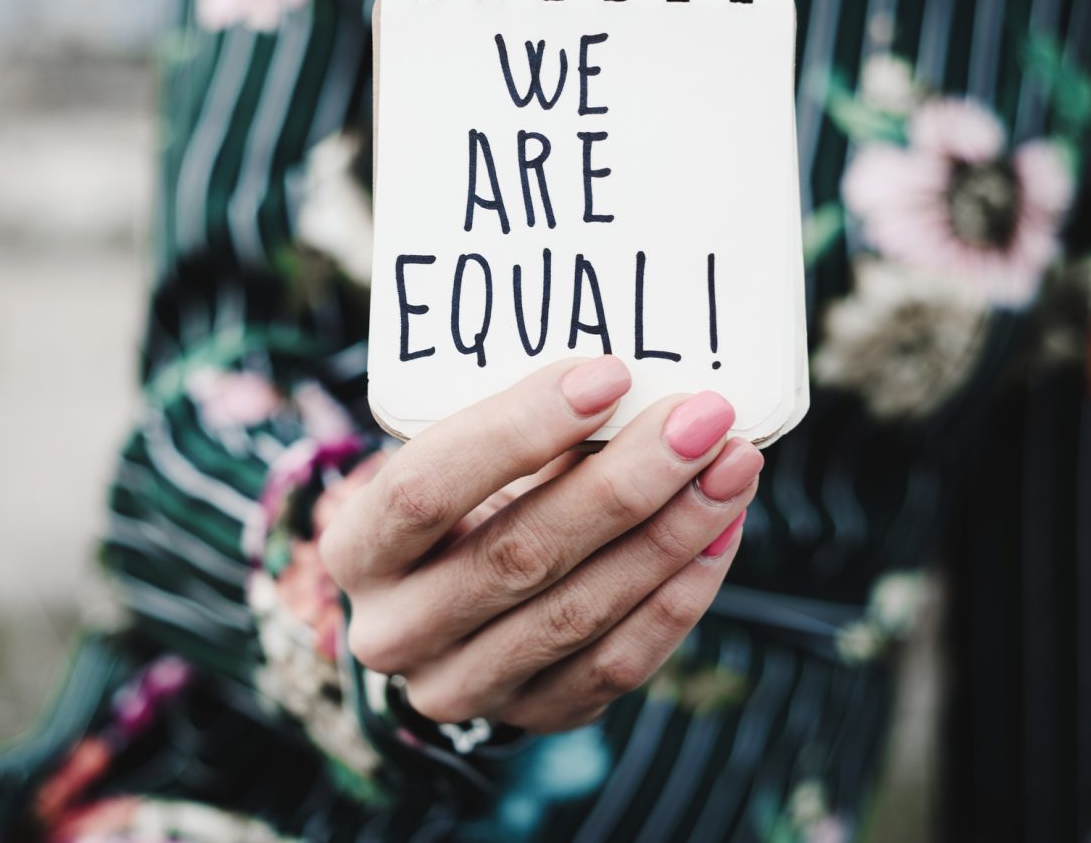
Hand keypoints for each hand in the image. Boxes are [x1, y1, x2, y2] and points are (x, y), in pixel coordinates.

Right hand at [320, 356, 761, 733]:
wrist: (446, 611)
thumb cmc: (459, 507)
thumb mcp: (455, 461)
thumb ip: (520, 432)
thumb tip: (632, 379)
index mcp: (358, 549)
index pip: (424, 488)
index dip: (517, 429)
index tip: (610, 374)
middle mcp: (395, 630)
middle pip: (516, 555)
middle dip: (625, 482)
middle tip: (703, 419)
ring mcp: (462, 687)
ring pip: (576, 615)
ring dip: (671, 535)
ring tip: (733, 468)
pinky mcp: (531, 717)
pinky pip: (615, 665)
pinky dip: (680, 597)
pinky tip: (722, 533)